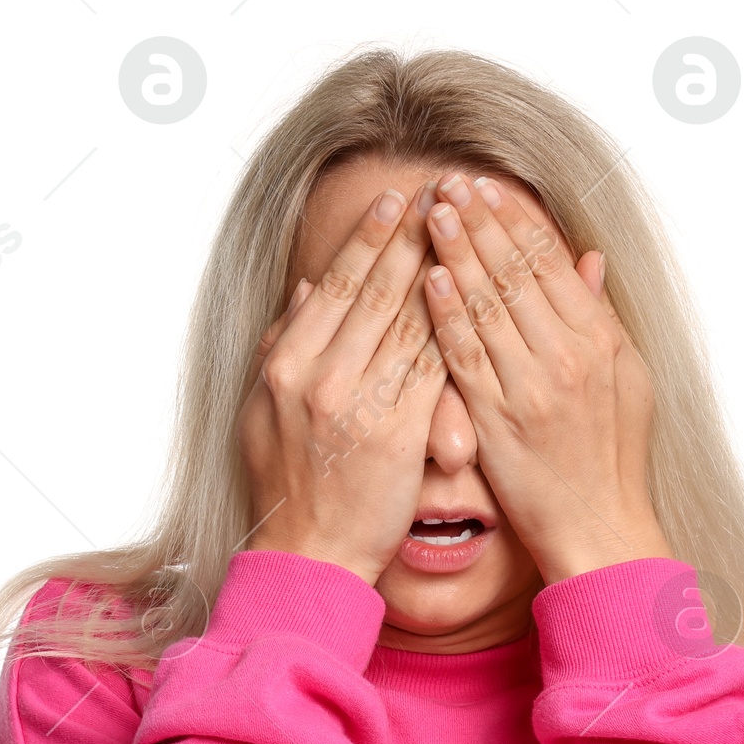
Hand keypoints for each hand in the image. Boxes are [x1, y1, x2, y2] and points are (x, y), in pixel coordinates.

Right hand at [237, 187, 445, 584]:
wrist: (311, 552)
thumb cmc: (289, 484)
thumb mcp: (265, 409)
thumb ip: (283, 345)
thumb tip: (305, 289)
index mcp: (288, 363)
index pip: (337, 285)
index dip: (370, 239)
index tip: (396, 201)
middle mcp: (322, 376)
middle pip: (378, 291)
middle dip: (414, 236)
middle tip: (445, 191)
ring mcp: (361, 404)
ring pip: (411, 321)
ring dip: (443, 269)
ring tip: (468, 229)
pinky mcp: (400, 434)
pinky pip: (434, 369)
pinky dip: (455, 329)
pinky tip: (477, 299)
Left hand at [420, 174, 669, 582]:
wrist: (599, 529)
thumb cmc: (612, 460)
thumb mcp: (626, 380)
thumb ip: (600, 317)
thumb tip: (589, 260)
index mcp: (599, 340)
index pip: (549, 263)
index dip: (514, 220)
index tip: (486, 188)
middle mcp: (567, 356)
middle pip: (514, 272)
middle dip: (477, 222)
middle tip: (446, 183)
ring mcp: (531, 387)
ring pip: (486, 305)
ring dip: (455, 253)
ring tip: (428, 213)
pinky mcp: (499, 420)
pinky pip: (466, 357)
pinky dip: (446, 315)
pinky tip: (426, 280)